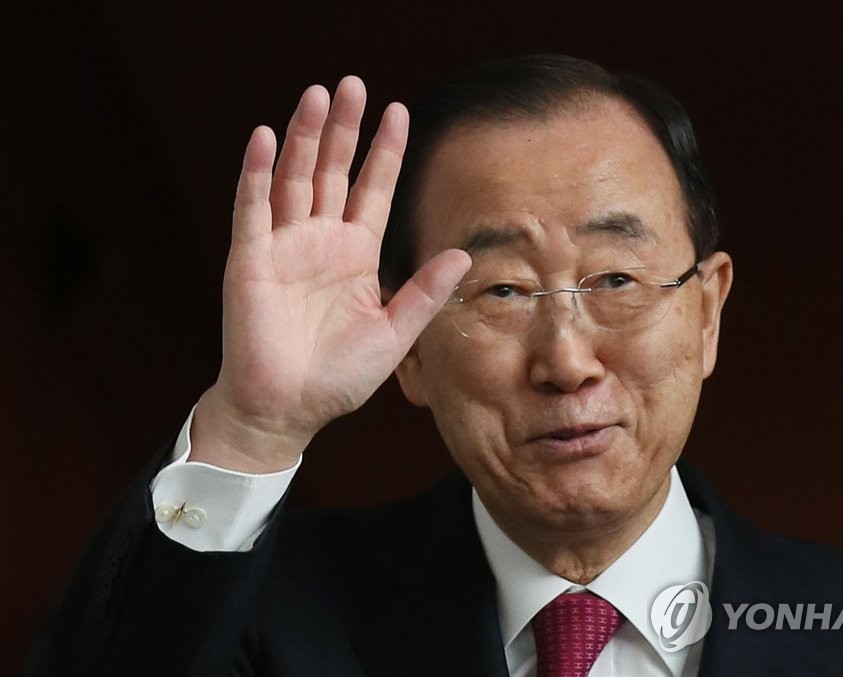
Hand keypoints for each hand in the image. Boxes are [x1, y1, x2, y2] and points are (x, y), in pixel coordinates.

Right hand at [190, 77, 469, 471]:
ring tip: (317, 95)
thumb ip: (423, 291)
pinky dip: (258, 174)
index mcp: (356, 255)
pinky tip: (266, 139)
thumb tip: (463, 253)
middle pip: (334, 171)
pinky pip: (253, 209)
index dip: (385, 152)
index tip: (399, 112)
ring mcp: (283, 247)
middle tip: (353, 85)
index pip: (374, 190)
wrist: (288, 409)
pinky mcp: (249, 260)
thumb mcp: (394, 333)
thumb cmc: (340, 376)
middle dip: (345, 129)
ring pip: (295, 179)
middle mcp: (320, 241)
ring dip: (304, 138)